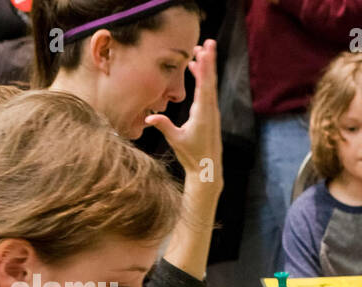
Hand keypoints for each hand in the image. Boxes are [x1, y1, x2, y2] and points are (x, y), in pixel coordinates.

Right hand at [144, 40, 223, 193]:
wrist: (207, 170)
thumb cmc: (192, 156)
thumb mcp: (176, 140)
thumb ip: (164, 126)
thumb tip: (148, 118)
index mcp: (203, 115)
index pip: (205, 88)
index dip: (205, 69)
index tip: (204, 54)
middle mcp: (211, 111)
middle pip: (210, 82)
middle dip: (209, 61)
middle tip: (208, 42)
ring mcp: (212, 112)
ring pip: (210, 85)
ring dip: (206, 67)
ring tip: (200, 50)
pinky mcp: (210, 114)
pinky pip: (208, 92)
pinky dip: (203, 78)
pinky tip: (197, 68)